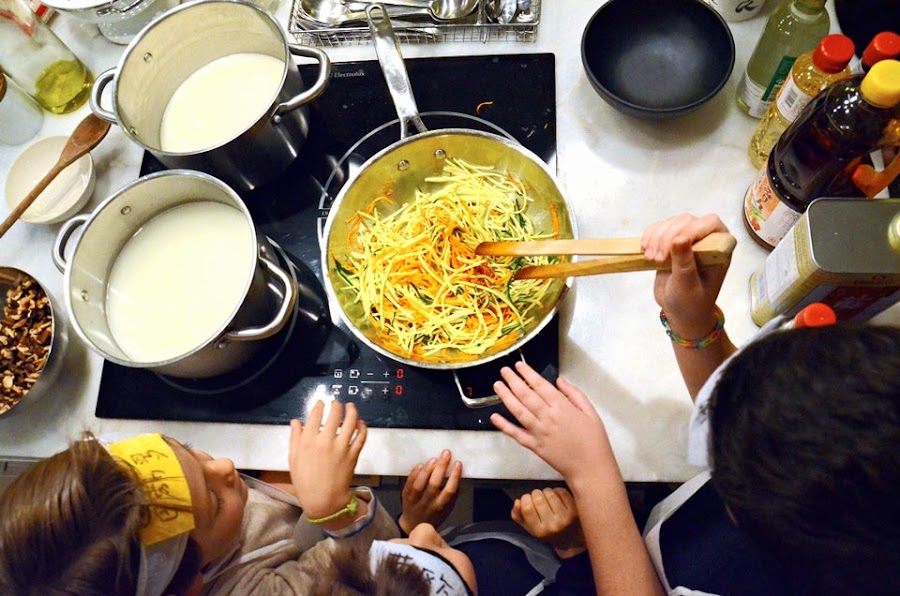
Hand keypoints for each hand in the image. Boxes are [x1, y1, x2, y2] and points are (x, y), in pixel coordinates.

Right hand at [289, 400, 366, 521]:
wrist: (323, 500)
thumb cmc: (305, 481)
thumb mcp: (294, 459)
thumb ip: (295, 438)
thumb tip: (296, 421)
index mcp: (308, 441)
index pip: (315, 415)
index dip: (319, 406)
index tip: (321, 403)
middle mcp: (325, 441)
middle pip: (334, 414)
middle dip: (336, 405)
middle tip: (336, 403)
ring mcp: (341, 447)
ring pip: (351, 421)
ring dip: (352, 410)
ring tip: (351, 407)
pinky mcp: (353, 454)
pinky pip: (361, 436)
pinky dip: (362, 427)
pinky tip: (360, 422)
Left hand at [398, 449, 462, 533]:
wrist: (414, 524)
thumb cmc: (435, 514)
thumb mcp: (448, 508)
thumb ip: (453, 493)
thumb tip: (457, 473)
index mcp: (441, 506)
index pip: (450, 490)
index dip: (455, 476)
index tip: (458, 463)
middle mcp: (428, 503)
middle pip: (434, 484)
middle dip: (441, 467)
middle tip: (446, 453)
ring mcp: (416, 500)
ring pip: (420, 484)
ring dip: (427, 470)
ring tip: (434, 459)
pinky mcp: (406, 496)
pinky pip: (409, 484)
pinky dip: (414, 474)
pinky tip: (420, 465)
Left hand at [489, 361, 614, 482]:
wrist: (591, 468)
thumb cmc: (594, 441)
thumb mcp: (590, 412)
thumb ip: (574, 394)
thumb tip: (559, 380)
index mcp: (562, 407)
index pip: (541, 385)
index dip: (528, 374)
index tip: (519, 365)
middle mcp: (548, 418)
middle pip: (526, 395)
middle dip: (513, 381)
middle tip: (504, 371)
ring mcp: (539, 432)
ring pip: (518, 411)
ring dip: (506, 397)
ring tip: (497, 386)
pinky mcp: (535, 446)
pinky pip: (516, 434)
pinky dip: (504, 426)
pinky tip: (494, 417)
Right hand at [512, 487, 585, 558]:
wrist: (572, 541)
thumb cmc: (549, 532)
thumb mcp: (530, 528)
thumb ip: (518, 516)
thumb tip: (517, 502)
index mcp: (539, 531)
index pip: (527, 507)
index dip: (525, 499)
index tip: (527, 500)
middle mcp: (553, 525)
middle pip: (537, 497)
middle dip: (535, 494)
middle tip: (539, 500)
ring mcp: (566, 517)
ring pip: (549, 492)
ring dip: (546, 492)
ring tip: (548, 500)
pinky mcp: (575, 510)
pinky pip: (561, 491)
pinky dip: (557, 492)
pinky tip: (558, 499)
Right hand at [641, 213, 730, 339]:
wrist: (680, 313)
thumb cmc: (691, 304)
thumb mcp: (688, 287)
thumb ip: (685, 263)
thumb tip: (679, 239)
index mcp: (720, 249)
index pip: (711, 224)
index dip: (692, 229)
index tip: (674, 245)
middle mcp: (706, 240)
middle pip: (687, 221)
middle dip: (668, 237)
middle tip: (657, 259)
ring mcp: (688, 239)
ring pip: (671, 223)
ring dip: (656, 237)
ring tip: (650, 258)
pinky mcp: (671, 243)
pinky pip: (659, 229)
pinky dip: (649, 236)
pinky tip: (644, 250)